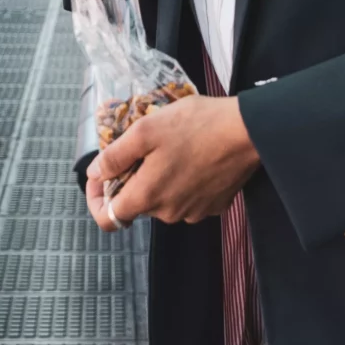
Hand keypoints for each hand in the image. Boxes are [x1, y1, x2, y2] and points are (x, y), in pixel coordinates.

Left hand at [86, 95, 259, 230]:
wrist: (249, 131)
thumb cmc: (197, 125)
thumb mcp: (145, 130)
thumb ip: (115, 155)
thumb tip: (95, 173)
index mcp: (148, 196)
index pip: (108, 219)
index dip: (96, 200)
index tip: (99, 178)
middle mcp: (169, 213)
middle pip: (137, 204)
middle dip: (133, 179)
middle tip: (142, 147)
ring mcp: (194, 212)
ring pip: (163, 200)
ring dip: (160, 178)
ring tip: (172, 147)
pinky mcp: (214, 206)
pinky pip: (187, 198)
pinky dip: (183, 181)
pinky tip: (194, 156)